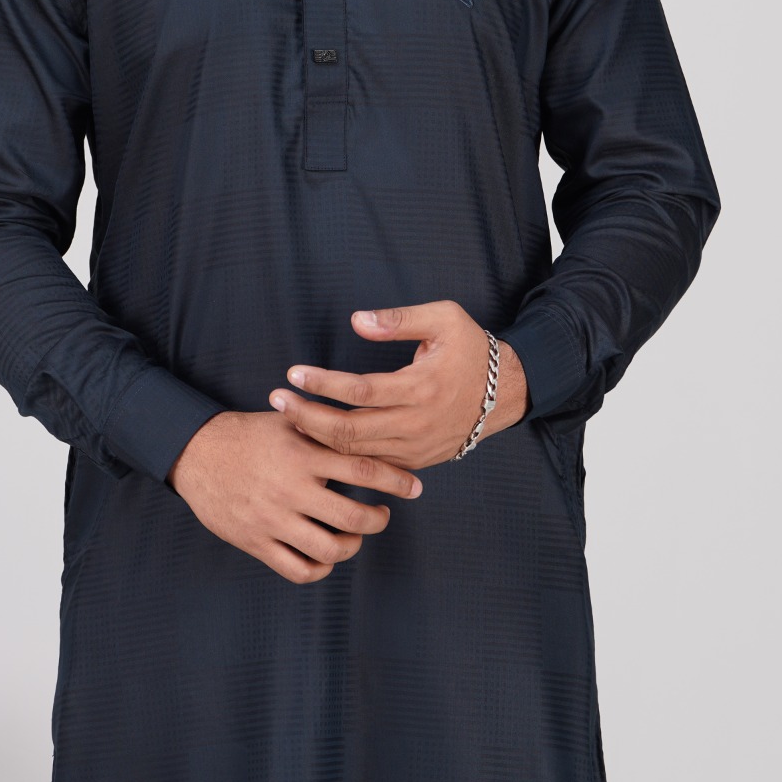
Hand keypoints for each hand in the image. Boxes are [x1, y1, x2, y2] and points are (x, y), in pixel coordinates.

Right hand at [166, 410, 423, 584]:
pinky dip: (320, 569)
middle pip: (352, 517)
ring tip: (355, 536)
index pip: (361, 468)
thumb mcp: (287, 421)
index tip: (413, 487)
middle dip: (377, 519)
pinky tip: (326, 557)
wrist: (196, 453)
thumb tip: (369, 420)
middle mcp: (290, 489)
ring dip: (352, 546)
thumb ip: (325, 427)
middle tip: (382, 514)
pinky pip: (298, 570)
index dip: (394, 480)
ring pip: (329, 549)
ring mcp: (273, 520)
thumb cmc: (248, 434)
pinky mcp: (256, 543)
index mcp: (302, 455)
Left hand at [267, 300, 531, 468]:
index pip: (360, 391)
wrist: (504, 393)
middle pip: (350, 430)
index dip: (323, 384)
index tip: (293, 374)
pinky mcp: (416, 461)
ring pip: (357, 452)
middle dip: (307, 416)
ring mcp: (417, 447)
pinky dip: (340, 454)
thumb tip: (357, 322)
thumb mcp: (444, 318)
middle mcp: (418, 423)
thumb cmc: (470, 348)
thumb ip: (399, 319)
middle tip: (277, 400)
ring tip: (288, 416)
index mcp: (422, 387)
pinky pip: (371, 463)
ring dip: (318, 437)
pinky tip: (315, 438)